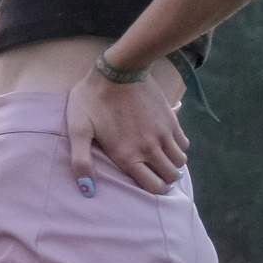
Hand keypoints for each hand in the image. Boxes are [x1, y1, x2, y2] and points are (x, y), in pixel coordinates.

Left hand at [67, 73, 187, 195]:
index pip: (155, 187)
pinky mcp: (172, 120)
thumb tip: (87, 191)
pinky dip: (177, 147)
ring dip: (172, 164)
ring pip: (180, 161)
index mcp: (129, 156)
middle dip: (165, 179)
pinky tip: (163, 142)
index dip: (154, 190)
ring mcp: (164, 134)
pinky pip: (184, 143)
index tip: (148, 186)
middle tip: (153, 173)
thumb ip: (81, 162)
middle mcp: (151, 148)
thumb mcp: (79, 131)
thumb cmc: (92, 101)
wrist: (118, 71)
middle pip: (171, 176)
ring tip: (158, 159)